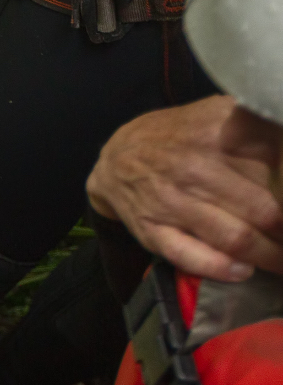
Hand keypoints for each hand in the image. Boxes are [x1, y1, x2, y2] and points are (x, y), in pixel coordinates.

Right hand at [87, 96, 282, 281]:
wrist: (118, 157)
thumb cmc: (182, 136)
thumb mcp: (219, 112)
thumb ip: (258, 120)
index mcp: (219, 135)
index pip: (278, 166)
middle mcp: (196, 169)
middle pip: (264, 211)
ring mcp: (172, 203)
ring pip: (234, 237)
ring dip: (270, 256)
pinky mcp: (152, 231)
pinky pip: (189, 255)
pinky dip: (220, 267)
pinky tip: (243, 272)